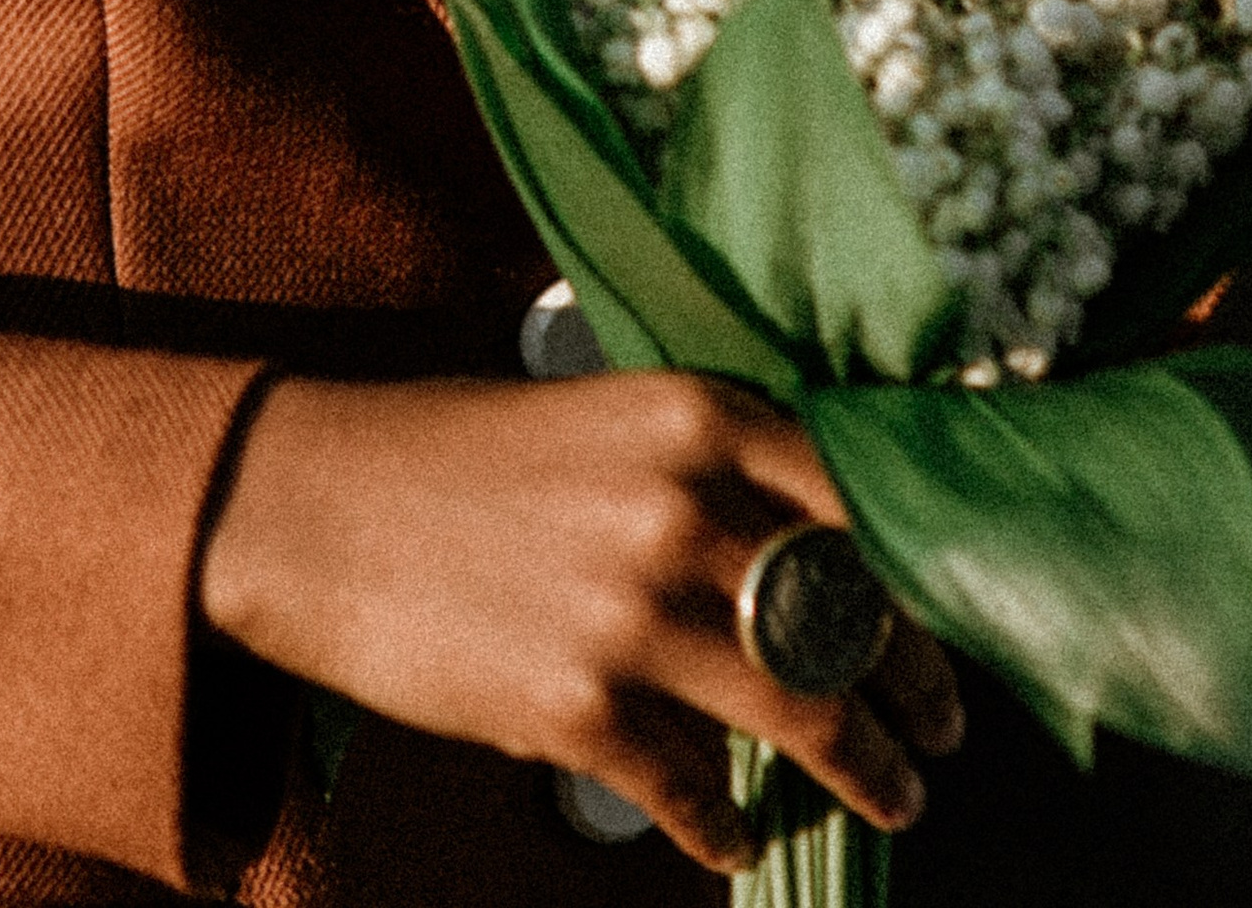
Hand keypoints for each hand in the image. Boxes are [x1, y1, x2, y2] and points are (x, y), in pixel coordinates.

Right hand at [198, 368, 960, 874]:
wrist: (306, 505)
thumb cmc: (451, 455)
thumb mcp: (597, 420)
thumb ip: (705, 470)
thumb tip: (821, 551)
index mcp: (692, 415)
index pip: (860, 504)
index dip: (920, 579)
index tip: (944, 627)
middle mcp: (679, 507)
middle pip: (853, 616)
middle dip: (911, 686)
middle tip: (937, 730)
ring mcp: (632, 614)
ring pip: (806, 713)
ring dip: (864, 770)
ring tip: (890, 795)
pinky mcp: (578, 710)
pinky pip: (698, 794)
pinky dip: (729, 827)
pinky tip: (734, 836)